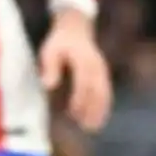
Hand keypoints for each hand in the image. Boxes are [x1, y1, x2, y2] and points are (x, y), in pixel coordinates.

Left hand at [40, 11, 111, 131]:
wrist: (76, 28)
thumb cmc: (59, 41)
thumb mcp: (50, 50)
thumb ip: (50, 67)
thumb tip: (48, 86)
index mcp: (83, 60)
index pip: (83, 83)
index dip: (79, 99)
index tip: (72, 113)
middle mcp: (96, 66)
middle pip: (98, 92)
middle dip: (92, 110)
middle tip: (85, 128)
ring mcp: (103, 71)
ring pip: (105, 94)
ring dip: (101, 112)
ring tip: (92, 128)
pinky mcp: (104, 74)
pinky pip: (107, 92)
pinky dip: (105, 106)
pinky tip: (99, 118)